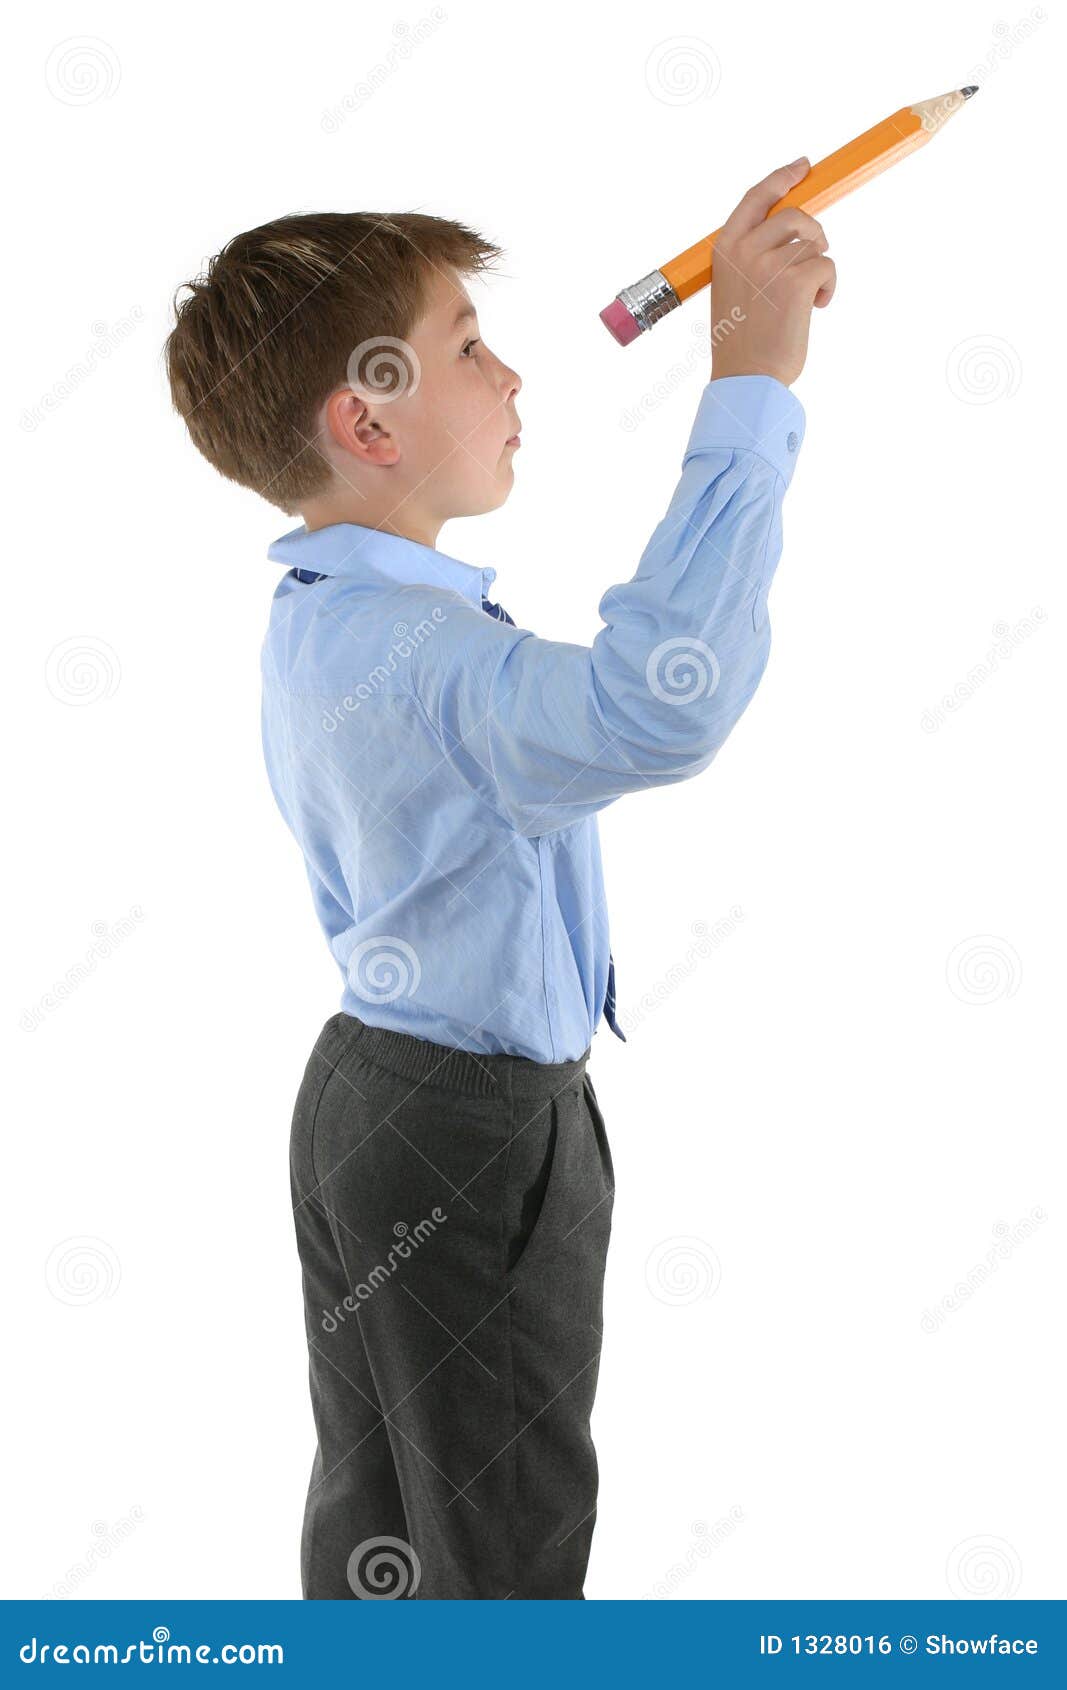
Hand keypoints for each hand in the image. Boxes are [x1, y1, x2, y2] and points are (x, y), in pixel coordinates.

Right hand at [709, 158, 836, 387]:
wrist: (747, 377)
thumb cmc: (743, 339)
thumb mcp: (734, 287)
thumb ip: (751, 254)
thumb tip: (791, 228)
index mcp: (725, 249)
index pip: (756, 196)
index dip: (782, 177)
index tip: (803, 166)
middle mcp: (745, 251)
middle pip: (794, 215)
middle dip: (813, 231)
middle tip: (818, 250)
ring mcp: (769, 265)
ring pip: (812, 245)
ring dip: (818, 268)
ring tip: (806, 299)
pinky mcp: (796, 281)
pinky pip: (826, 265)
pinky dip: (828, 285)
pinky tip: (815, 307)